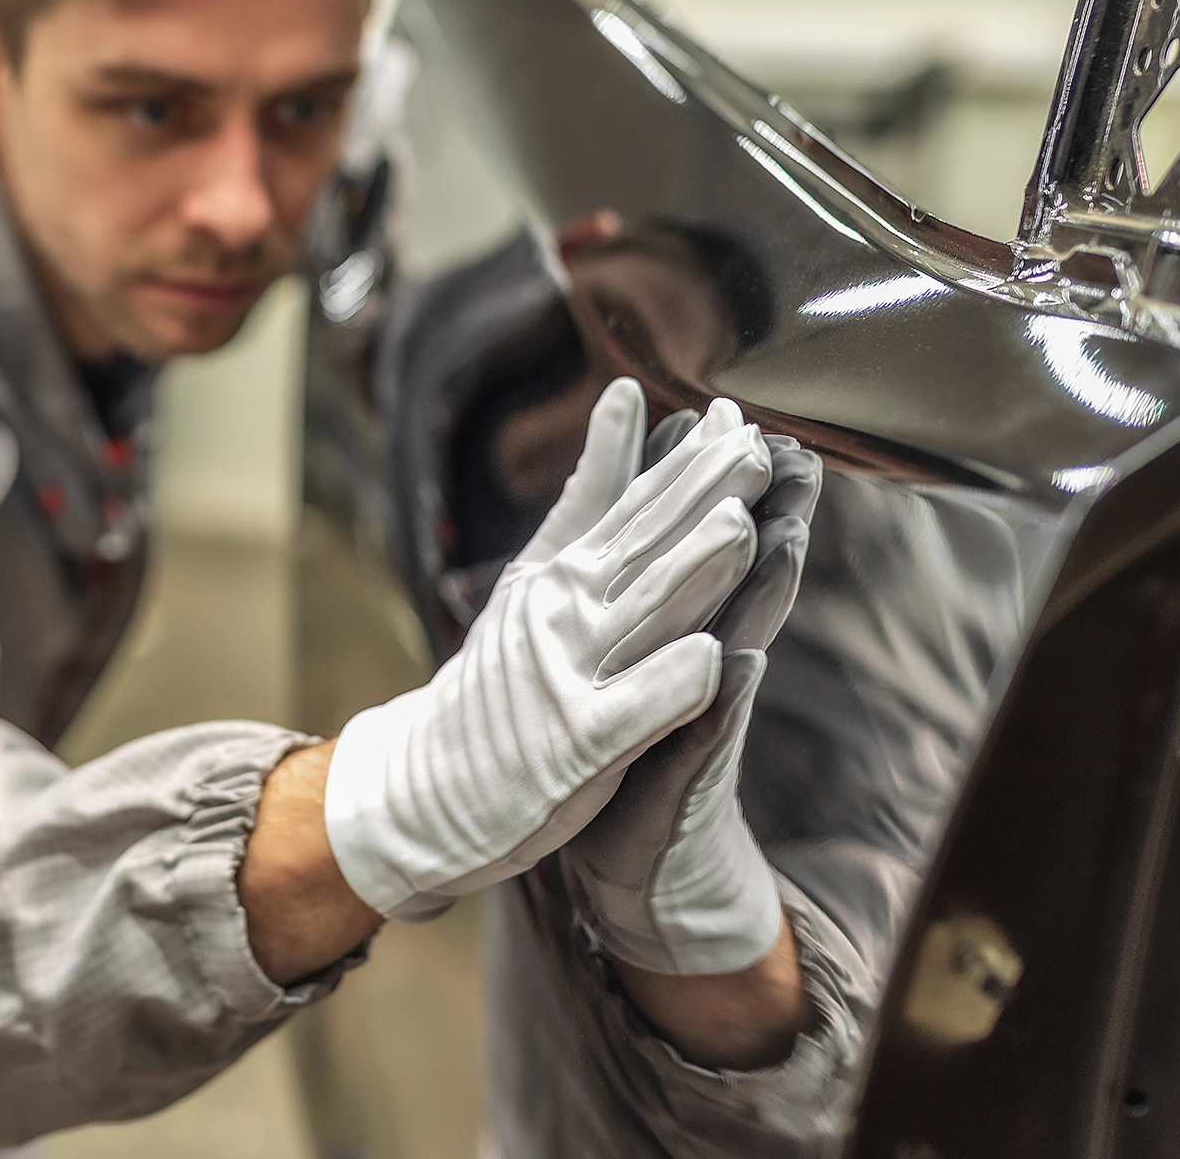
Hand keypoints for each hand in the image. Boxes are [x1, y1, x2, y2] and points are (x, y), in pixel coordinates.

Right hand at [323, 382, 776, 918]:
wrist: (425, 782)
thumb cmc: (498, 679)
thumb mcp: (539, 569)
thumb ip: (591, 491)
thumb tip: (628, 396)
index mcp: (568, 571)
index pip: (638, 506)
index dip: (690, 462)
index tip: (733, 415)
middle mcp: (567, 613)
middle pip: (647, 548)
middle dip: (703, 498)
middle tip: (755, 448)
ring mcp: (570, 675)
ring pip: (645, 617)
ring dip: (693, 573)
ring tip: (741, 529)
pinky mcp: (576, 743)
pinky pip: (631, 711)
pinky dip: (668, 685)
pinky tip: (711, 660)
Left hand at [563, 419, 821, 973]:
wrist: (633, 866)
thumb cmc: (623, 757)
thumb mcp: (623, 665)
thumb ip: (639, 595)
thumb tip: (639, 516)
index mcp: (670, 634)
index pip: (693, 548)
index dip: (707, 488)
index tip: (724, 416)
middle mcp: (696, 670)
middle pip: (734, 581)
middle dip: (760, 518)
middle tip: (785, 451)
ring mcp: (698, 725)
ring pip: (737, 643)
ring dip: (762, 593)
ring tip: (784, 533)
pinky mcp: (686, 783)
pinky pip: (707, 735)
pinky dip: (724, 699)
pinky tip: (742, 660)